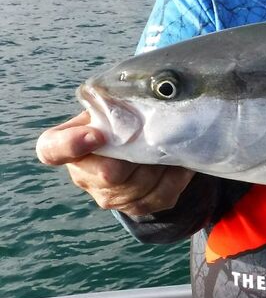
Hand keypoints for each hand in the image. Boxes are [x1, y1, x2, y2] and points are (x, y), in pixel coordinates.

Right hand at [36, 110, 193, 215]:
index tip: (96, 134)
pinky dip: (176, 178)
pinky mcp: (135, 207)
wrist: (141, 145)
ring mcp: (108, 196)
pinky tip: (181, 162)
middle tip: (155, 135)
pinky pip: (160, 197)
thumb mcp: (112, 104)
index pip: (52, 149)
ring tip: (172, 144)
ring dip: (160, 165)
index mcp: (67, 144)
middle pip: (109, 173)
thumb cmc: (122, 118)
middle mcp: (83, 175)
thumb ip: (115, 100)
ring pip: (138, 187)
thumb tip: (144, 89)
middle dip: (136, 155)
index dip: (71, 145)